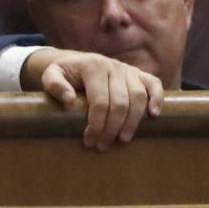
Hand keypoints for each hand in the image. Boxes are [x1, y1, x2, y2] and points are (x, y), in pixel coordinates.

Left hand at [25, 49, 163, 149]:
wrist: (77, 61)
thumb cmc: (64, 74)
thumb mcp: (51, 75)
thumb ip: (54, 85)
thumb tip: (69, 101)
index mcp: (93, 67)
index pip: (100, 100)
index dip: (96, 124)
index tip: (89, 141)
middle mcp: (114, 66)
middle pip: (120, 102)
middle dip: (112, 128)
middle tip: (103, 145)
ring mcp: (128, 70)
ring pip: (138, 96)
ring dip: (133, 121)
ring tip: (123, 139)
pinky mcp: (139, 74)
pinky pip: (154, 84)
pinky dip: (157, 98)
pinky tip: (153, 115)